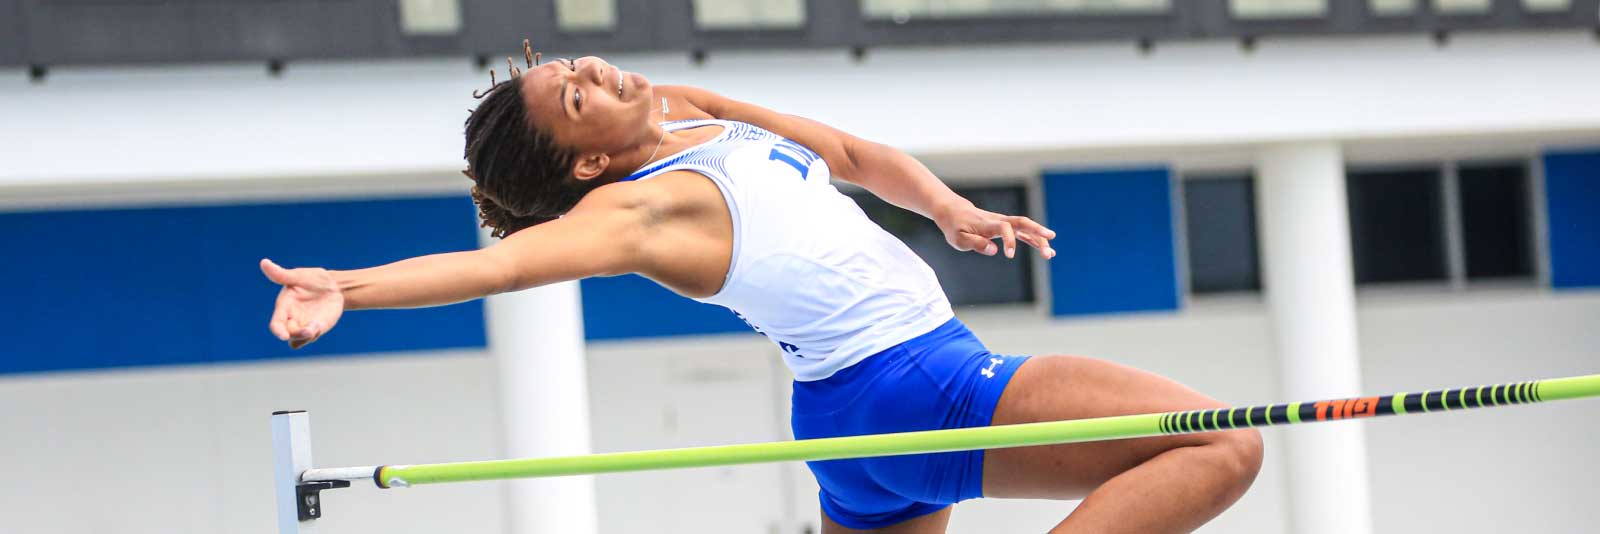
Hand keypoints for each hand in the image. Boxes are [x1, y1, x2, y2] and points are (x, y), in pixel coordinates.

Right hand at [260, 258, 344, 348]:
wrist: (333, 286)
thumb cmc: (312, 279)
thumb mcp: (298, 276)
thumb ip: (281, 275)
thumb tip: (264, 262)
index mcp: (284, 306)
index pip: (276, 323)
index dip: (278, 330)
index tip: (283, 335)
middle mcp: (291, 318)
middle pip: (288, 334)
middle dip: (297, 334)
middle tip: (309, 329)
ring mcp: (303, 325)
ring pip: (297, 340)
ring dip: (305, 337)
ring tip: (316, 326)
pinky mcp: (315, 329)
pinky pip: (310, 338)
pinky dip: (313, 336)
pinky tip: (319, 326)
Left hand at [933, 201, 1055, 259]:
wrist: (955, 211)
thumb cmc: (955, 226)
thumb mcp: (958, 238)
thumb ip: (975, 243)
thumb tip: (994, 249)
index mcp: (987, 224)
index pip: (1004, 228)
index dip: (1010, 240)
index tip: (1009, 255)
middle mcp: (998, 220)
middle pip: (1022, 224)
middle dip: (1037, 234)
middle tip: (1048, 250)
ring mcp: (1003, 222)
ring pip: (1026, 228)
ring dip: (1039, 239)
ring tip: (1051, 254)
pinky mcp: (1005, 226)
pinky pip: (1023, 232)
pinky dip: (1034, 239)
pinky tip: (1045, 249)